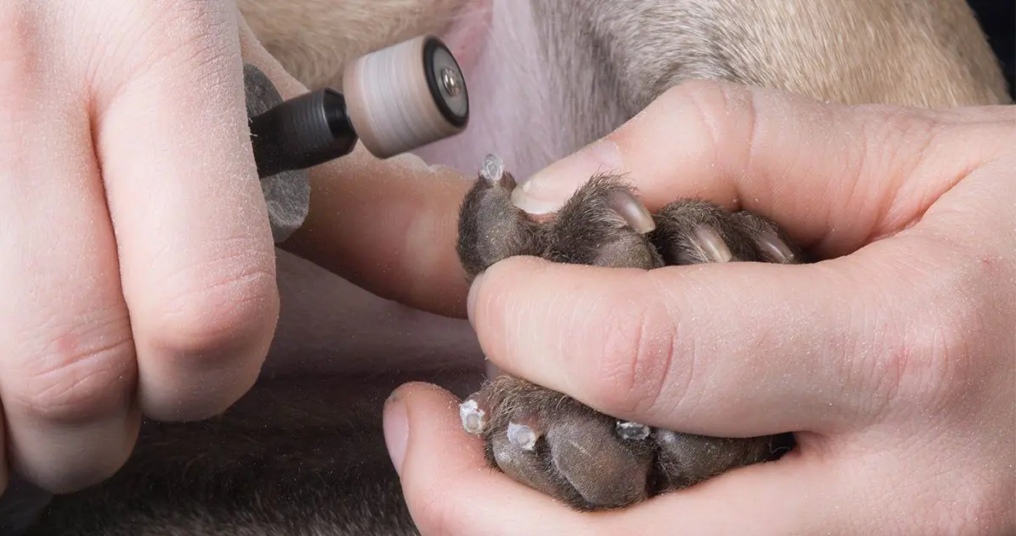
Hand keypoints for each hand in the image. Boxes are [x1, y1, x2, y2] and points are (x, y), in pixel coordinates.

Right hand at [0, 2, 473, 501]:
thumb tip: (458, 272)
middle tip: (110, 396)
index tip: (200, 369)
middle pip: (70, 371)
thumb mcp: (223, 49)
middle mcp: (21, 75)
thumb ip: (344, 175)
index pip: (208, 303)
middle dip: (101, 429)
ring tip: (32, 369)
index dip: (213, 374)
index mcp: (155, 41)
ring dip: (10, 424)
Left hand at [383, 80, 1015, 533]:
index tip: (498, 292)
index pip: (641, 354)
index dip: (523, 320)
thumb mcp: (915, 153)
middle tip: (420, 426)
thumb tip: (554, 199)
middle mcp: (901, 505)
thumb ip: (720, 148)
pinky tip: (583, 501)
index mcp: (907, 348)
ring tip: (478, 467)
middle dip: (469, 500)